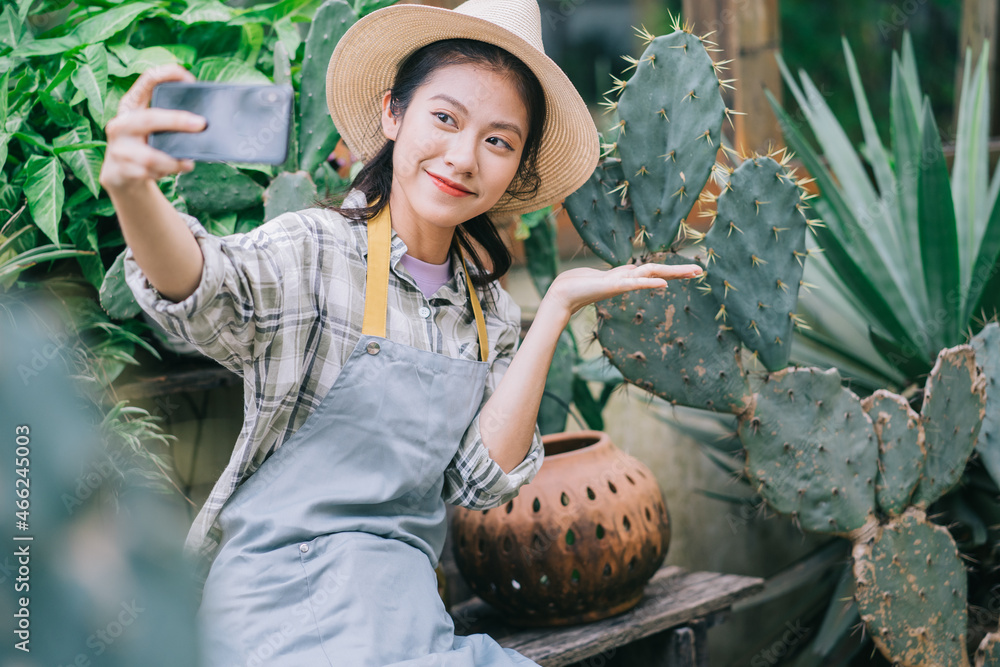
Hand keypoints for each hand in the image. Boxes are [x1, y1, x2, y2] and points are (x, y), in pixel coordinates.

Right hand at [99, 64, 207, 191]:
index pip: (147, 80)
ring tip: (187, 163)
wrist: (120, 175)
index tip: (191, 79)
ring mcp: (118, 147)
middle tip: (201, 124)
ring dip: (174, 161)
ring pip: (152, 156)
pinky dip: (166, 173)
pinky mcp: (121, 169)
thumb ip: (169, 120)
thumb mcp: (151, 128)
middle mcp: (121, 123)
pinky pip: (150, 173)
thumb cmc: (143, 145)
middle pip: (149, 118)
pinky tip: (171, 171)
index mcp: (130, 106)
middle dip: (177, 121)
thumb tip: (202, 122)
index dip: (168, 74)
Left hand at [544, 261, 703, 317]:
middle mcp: (628, 278)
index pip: (654, 270)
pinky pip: (635, 284)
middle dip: (679, 272)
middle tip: (700, 271)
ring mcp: (623, 282)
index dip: (672, 271)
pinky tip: (663, 285)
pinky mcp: (614, 286)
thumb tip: (628, 274)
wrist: (563, 293)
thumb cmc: (579, 286)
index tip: (691, 270)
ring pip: (652, 275)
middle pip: (659, 272)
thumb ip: (617, 276)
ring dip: (672, 274)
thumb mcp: (603, 277)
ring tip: (691, 273)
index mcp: (627, 276)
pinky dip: (649, 284)